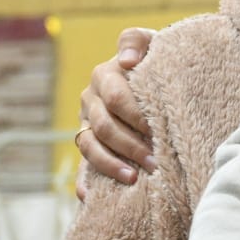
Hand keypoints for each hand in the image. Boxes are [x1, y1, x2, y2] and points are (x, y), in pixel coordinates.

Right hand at [74, 26, 156, 198]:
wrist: (156, 75)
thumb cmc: (158, 60)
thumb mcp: (151, 42)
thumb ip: (136, 42)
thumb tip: (126, 61)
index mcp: (104, 75)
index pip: (117, 100)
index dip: (136, 116)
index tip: (157, 130)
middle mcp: (91, 99)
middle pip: (105, 127)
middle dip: (130, 146)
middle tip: (155, 161)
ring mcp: (87, 123)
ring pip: (90, 147)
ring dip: (112, 165)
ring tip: (135, 179)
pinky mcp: (88, 144)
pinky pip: (81, 166)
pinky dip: (85, 182)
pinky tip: (91, 197)